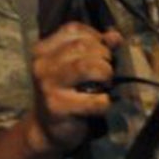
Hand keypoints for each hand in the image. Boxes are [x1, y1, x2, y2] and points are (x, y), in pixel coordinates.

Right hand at [27, 21, 117, 152]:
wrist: (46, 129)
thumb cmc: (65, 93)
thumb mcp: (76, 66)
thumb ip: (96, 48)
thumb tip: (116, 36)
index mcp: (43, 50)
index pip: (73, 29)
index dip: (95, 37)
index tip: (101, 52)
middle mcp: (42, 65)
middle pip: (82, 47)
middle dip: (103, 57)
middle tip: (106, 72)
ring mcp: (48, 86)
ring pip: (87, 67)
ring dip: (105, 74)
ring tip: (105, 84)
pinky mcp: (58, 108)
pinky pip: (94, 100)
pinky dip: (104, 101)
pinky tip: (101, 103)